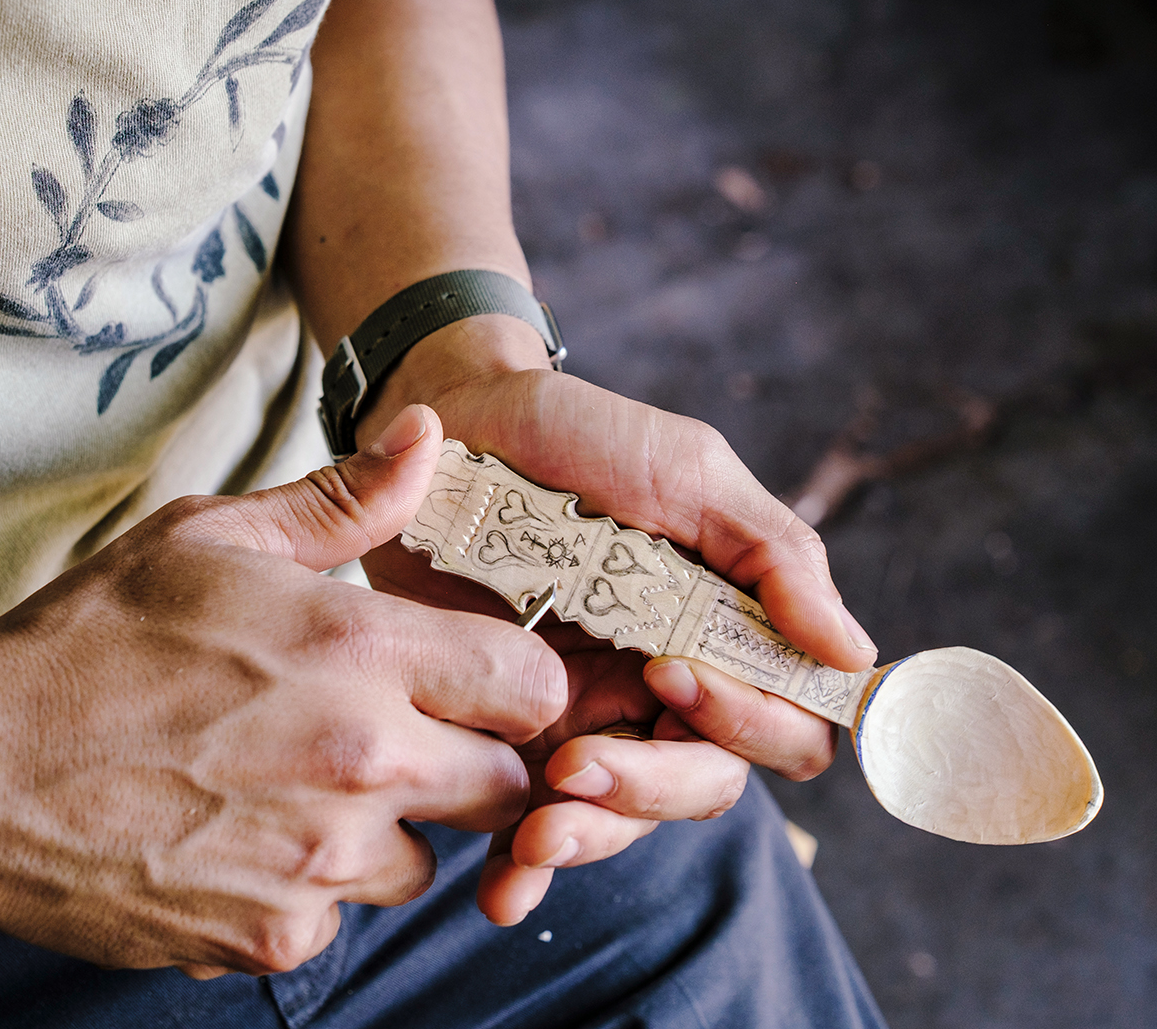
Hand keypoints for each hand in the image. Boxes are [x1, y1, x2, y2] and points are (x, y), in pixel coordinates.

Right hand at [0, 405, 565, 973]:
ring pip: (424, 862)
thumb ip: (344, 497)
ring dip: (388, 830)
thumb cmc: (90, 639)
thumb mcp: (212, 535)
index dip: (518, 685)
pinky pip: (339, 921)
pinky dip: (310, 890)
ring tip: (299, 785)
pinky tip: (242, 840)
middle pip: (506, 787)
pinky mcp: (271, 938)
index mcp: (359, 651)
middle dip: (471, 763)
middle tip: (397, 736)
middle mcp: (360, 762)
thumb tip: (432, 434)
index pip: (532, 684)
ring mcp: (319, 864)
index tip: (479, 682)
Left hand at [357, 317, 877, 922]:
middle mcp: (667, 682)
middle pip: (704, 781)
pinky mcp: (512, 723)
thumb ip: (773, 557)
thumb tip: (855, 657)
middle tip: (579, 765)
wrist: (455, 422)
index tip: (677, 675)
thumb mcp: (687, 472)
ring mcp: (590, 708)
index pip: (784, 721)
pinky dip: (526, 861)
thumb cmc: (580, 434)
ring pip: (625, 814)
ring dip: (591, 837)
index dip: (750, 723)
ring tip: (534, 837)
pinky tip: (503, 889)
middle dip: (653, 790)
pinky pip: (536, 811)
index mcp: (724, 628)